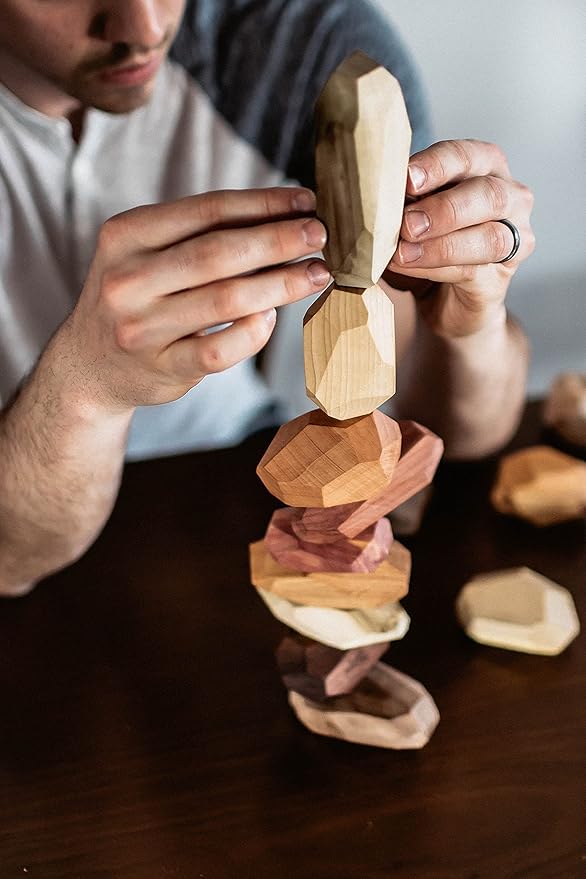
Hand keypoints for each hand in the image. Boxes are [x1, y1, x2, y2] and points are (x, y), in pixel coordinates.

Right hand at [64, 187, 328, 409]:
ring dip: (280, 285)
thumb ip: (199, 235)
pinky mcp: (161, 369)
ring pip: (226, 300)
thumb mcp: (146, 254)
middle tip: (320, 234)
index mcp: (126, 235)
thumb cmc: (136, 298)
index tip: (305, 202)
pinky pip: (220, 351)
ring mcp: (142, 328)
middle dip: (278, 240)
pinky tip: (274, 316)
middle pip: (219, 252)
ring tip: (316, 273)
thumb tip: (284, 216)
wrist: (89, 365)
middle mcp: (128, 279)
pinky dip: (254, 332)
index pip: (207, 210)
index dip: (263, 204)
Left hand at [386, 139, 534, 336]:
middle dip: (444, 209)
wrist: (444, 299)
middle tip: (407, 224)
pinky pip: (474, 271)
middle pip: (489, 194)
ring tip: (404, 252)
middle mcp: (510, 198)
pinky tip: (409, 267)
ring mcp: (514, 240)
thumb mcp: (413, 210)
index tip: (407, 179)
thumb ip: (406, 198)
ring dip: (442, 245)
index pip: (468, 156)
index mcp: (487, 168)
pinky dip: (436, 269)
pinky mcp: (500, 279)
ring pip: (490, 238)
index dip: (438, 165)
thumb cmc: (428, 240)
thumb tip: (380, 194)